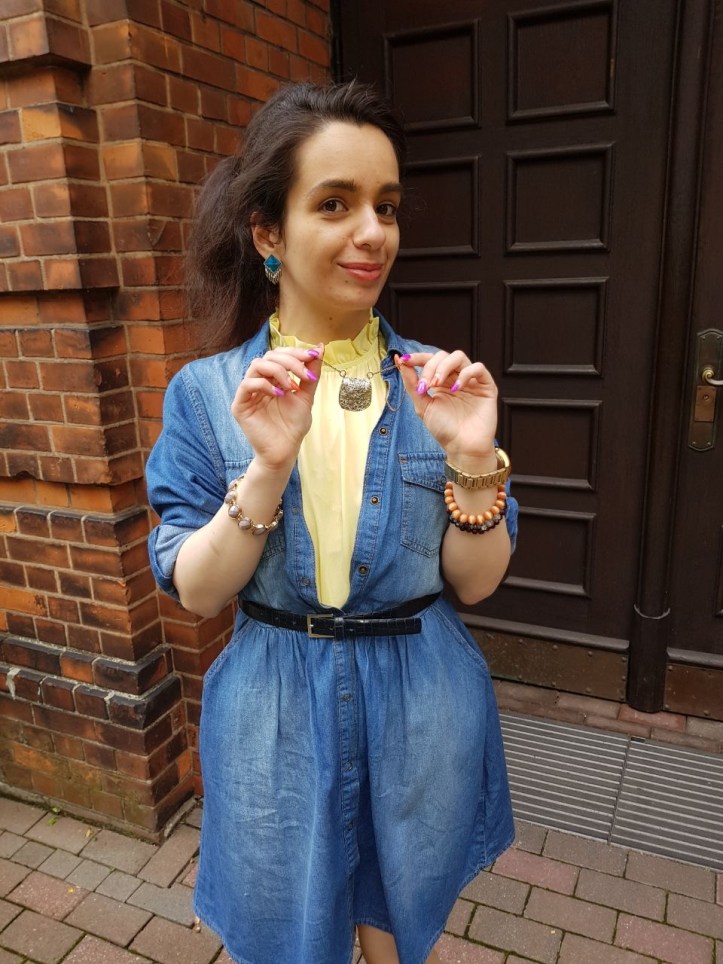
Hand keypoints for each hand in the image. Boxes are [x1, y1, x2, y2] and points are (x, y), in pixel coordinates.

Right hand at [231, 345, 323, 469]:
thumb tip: (320, 347)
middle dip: (290, 360)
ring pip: (257, 365)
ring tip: (292, 386)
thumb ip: (311, 373)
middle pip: (269, 356)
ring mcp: (248, 392)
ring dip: (278, 370)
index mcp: (273, 378)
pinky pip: (247, 384)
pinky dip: (265, 384)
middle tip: (305, 374)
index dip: (296, 352)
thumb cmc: (293, 426)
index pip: (280, 354)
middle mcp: (259, 382)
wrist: (285, 451)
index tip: (313, 356)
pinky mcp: (240, 405)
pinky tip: (279, 394)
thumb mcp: (306, 396)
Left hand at [396, 350, 498, 464]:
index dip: (417, 357)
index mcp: (441, 382)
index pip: (430, 360)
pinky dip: (465, 373)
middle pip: (443, 356)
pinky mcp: (486, 386)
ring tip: (437, 384)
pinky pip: (478, 368)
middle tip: (426, 384)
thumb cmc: (444, 430)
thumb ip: (412, 384)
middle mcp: (455, 378)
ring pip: (459, 357)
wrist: (462, 447)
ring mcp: (471, 381)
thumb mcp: (422, 406)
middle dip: (430, 367)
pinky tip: (456, 388)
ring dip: (444, 367)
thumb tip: (400, 361)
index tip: (405, 360)